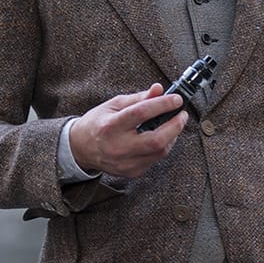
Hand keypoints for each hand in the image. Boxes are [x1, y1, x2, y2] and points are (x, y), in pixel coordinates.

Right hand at [68, 85, 185, 177]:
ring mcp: (125, 162)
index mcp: (111, 126)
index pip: (141, 113)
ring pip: (159, 152)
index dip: (163, 104)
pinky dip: (162, 147)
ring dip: (172, 137)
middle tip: (182, 115)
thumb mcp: (113, 104)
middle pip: (156, 140)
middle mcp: (118, 146)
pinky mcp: (131, 172)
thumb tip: (159, 90)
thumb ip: (138, 98)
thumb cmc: (97, 123)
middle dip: (175, 126)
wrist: (81, 148)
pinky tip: (161, 137)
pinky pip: (154, 159)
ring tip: (173, 125)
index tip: (176, 99)